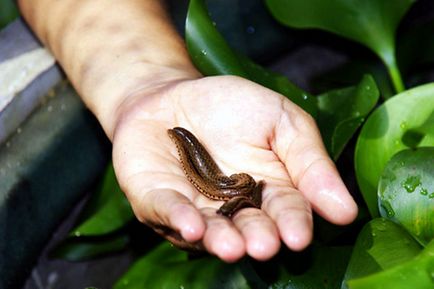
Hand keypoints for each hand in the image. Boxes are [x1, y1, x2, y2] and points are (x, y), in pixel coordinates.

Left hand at [112, 75, 357, 261]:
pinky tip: (193, 226)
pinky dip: (179, 219)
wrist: (173, 94)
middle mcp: (233, 208)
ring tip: (233, 246)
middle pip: (249, 227)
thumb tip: (344, 209)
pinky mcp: (158, 199)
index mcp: (269, 190)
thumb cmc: (231, 106)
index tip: (300, 236)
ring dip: (221, 239)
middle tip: (264, 245)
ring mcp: (195, 207)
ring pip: (211, 229)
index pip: (286, 210)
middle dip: (257, 237)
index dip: (294, 223)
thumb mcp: (281, 120)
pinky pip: (168, 211)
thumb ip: (309, 161)